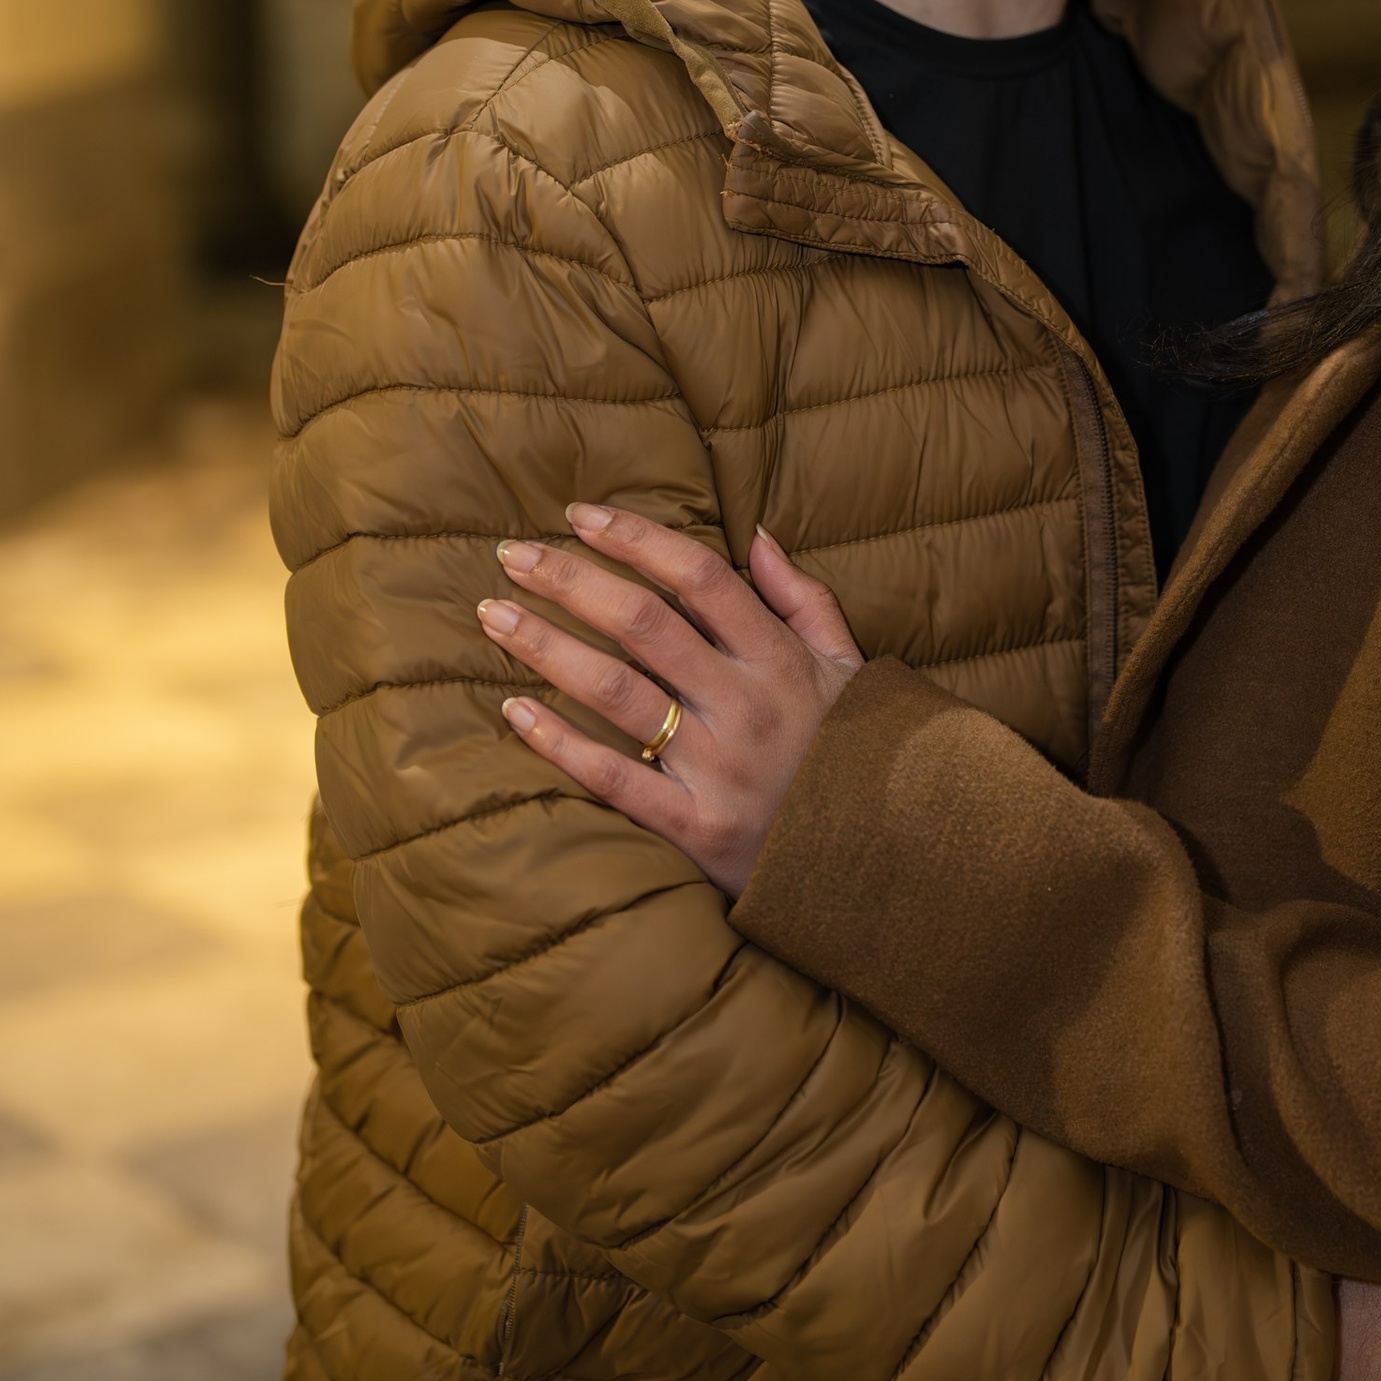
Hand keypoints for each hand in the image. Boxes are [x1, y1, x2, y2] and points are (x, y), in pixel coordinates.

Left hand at [479, 503, 863, 897]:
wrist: (888, 865)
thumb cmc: (855, 756)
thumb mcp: (849, 668)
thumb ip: (805, 599)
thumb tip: (759, 535)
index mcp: (781, 659)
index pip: (700, 576)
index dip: (636, 537)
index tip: (579, 515)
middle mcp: (745, 704)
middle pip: (643, 621)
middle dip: (569, 579)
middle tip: (511, 553)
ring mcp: (717, 767)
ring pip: (615, 689)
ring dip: (545, 645)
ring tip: (493, 615)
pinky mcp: (692, 827)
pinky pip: (611, 777)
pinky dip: (557, 741)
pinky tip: (512, 709)